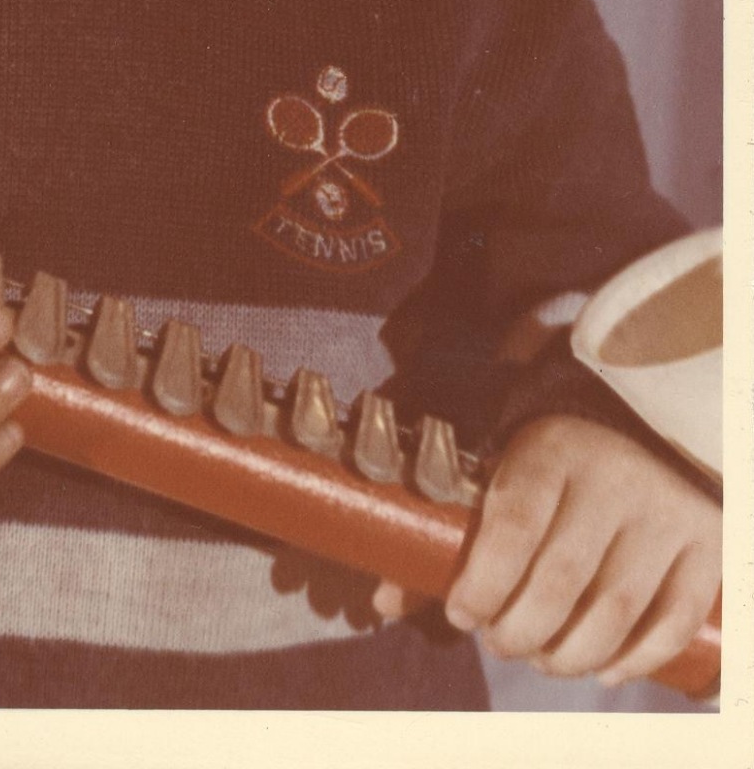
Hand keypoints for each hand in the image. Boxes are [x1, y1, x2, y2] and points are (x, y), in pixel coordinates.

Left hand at [373, 414, 719, 684]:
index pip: (514, 524)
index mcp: (552, 451)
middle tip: (500, 640)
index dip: (484, 583)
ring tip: (543, 657)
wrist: (650, 419)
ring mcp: (663, 513)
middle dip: (520, 630)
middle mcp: (612, 479)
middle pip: (562, 580)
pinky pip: (673, 620)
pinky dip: (636, 659)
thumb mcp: (505, 469)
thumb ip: (452, 534)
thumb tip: (385, 602)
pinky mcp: (705, 542)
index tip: (462, 613)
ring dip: (570, 654)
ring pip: (615, 610)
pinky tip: (604, 670)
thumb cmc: (558, 459)